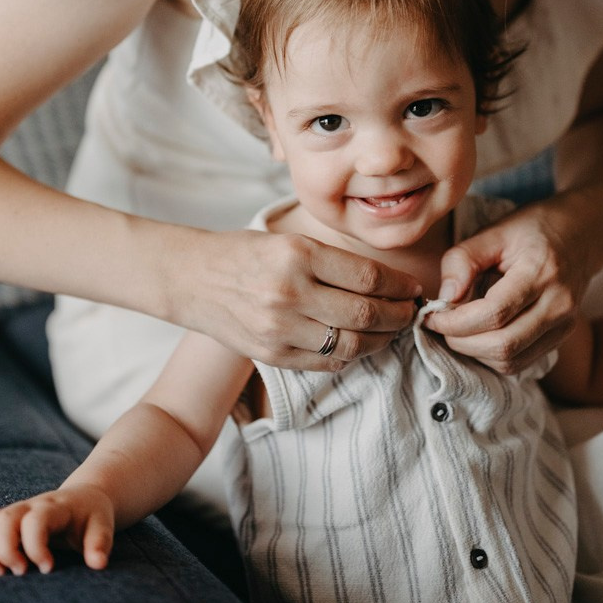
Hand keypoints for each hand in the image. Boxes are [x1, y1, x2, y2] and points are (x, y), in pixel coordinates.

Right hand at [0, 485, 114, 578]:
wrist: (83, 499)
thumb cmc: (91, 517)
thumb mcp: (103, 525)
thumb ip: (100, 543)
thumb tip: (98, 564)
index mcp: (55, 507)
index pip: (35, 519)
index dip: (35, 546)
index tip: (47, 568)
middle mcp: (30, 507)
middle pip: (3, 519)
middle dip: (5, 550)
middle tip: (21, 573)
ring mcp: (14, 514)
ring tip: (0, 576)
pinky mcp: (4, 525)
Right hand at [187, 229, 422, 370]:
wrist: (189, 277)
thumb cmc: (244, 252)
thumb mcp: (289, 240)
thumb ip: (333, 262)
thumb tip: (386, 282)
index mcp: (298, 254)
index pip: (368, 277)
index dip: (399, 286)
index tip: (413, 288)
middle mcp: (290, 291)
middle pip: (365, 314)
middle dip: (397, 316)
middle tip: (409, 312)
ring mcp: (279, 328)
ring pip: (350, 344)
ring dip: (380, 340)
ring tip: (390, 331)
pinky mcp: (271, 354)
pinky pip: (326, 362)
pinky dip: (350, 355)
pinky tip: (359, 344)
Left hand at [427, 204, 592, 374]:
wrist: (581, 233)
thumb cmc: (533, 228)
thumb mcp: (494, 231)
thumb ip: (463, 259)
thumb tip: (444, 297)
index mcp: (542, 272)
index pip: (495, 313)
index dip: (456, 321)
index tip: (430, 315)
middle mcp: (559, 304)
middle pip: (503, 344)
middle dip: (461, 341)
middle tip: (439, 326)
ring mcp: (565, 325)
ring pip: (511, 360)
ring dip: (474, 352)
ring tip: (457, 329)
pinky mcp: (561, 337)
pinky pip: (520, 362)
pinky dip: (492, 356)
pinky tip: (478, 335)